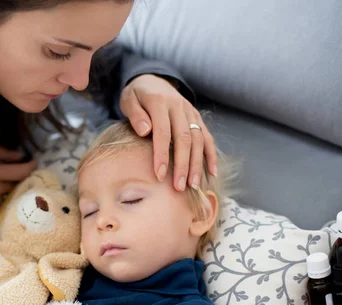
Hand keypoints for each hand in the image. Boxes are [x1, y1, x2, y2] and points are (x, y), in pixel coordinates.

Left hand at [120, 74, 217, 190]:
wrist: (153, 81)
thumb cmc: (137, 96)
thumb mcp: (129, 100)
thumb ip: (136, 115)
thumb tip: (145, 131)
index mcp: (160, 102)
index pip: (163, 132)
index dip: (161, 155)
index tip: (158, 175)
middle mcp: (179, 107)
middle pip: (184, 139)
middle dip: (182, 165)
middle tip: (178, 187)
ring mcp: (191, 112)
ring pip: (198, 140)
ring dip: (197, 164)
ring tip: (193, 185)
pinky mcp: (197, 118)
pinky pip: (207, 137)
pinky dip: (211, 155)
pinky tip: (212, 173)